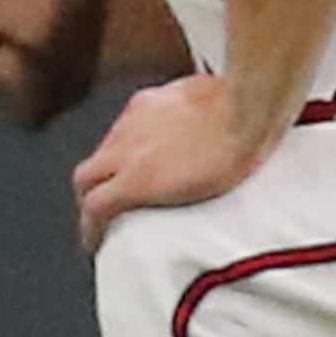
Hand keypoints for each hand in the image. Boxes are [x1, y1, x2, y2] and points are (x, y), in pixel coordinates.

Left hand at [72, 75, 275, 251]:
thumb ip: (205, 106)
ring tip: (104, 225)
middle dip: (100, 180)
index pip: (123, 134)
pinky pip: (95, 208)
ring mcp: (128, 152)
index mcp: (154, 103)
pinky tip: (97, 242)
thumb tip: (218, 116)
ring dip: (93, 200)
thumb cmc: (250, 103)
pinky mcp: (133, 182)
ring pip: (86, 180)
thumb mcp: (217, 94)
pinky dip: (92, 226)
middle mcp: (133, 124)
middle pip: (98, 156)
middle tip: (110, 202)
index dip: (122, 158)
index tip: (129, 172)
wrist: (248, 114)